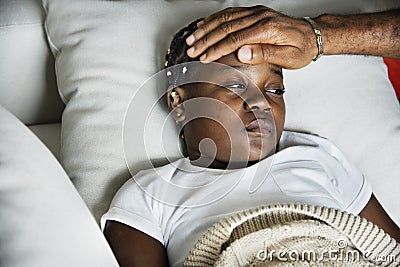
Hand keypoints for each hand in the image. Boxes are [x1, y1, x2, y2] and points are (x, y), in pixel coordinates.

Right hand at [186, 6, 317, 68]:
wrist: (312, 35)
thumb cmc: (301, 48)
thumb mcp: (287, 57)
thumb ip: (264, 54)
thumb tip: (242, 54)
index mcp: (267, 29)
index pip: (235, 39)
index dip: (217, 50)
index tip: (205, 58)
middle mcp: (259, 17)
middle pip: (225, 28)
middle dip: (206, 40)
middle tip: (192, 50)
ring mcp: (256, 13)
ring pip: (225, 19)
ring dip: (206, 29)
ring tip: (192, 39)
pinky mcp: (255, 12)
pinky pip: (231, 13)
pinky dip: (215, 20)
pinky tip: (205, 25)